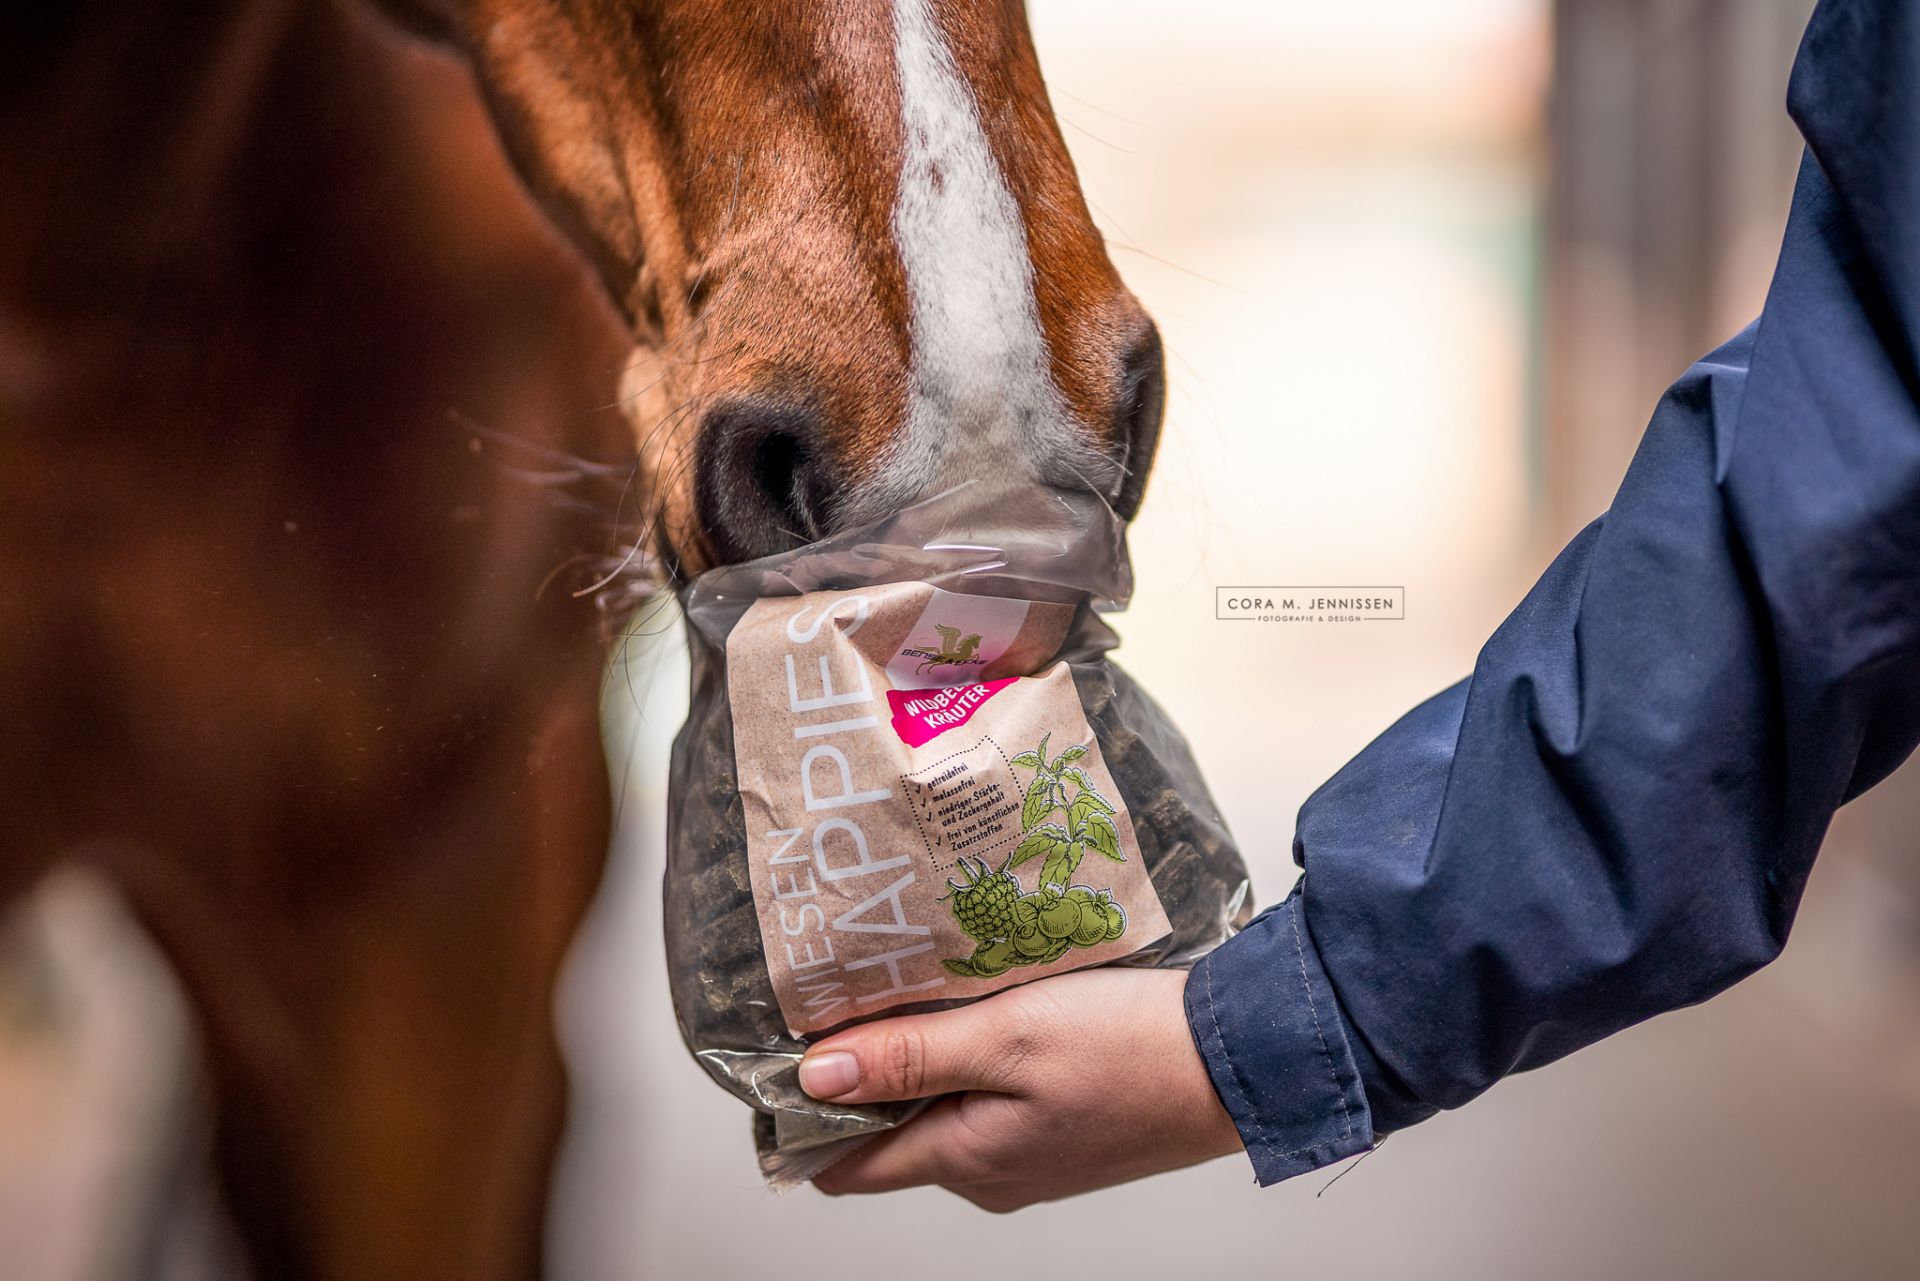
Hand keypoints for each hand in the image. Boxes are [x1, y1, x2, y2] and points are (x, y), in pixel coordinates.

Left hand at [798, 967, 1244, 1210]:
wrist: (1243, 1060)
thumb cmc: (1134, 1049)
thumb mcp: (1007, 1037)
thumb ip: (908, 1056)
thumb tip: (813, 1078)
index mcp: (965, 1160)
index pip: (843, 1167)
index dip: (801, 1118)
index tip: (783, 1052)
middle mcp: (989, 1173)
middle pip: (888, 1132)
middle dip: (861, 1071)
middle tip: (852, 992)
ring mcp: (1028, 1155)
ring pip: (939, 1109)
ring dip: (919, 1055)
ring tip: (917, 986)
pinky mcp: (1062, 1128)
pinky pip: (987, 1098)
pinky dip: (970, 1055)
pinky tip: (981, 1005)